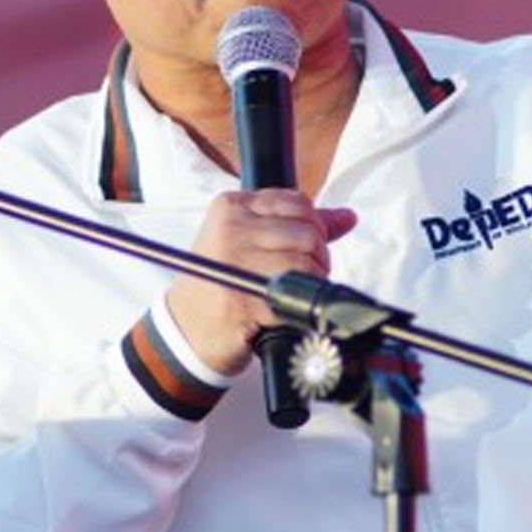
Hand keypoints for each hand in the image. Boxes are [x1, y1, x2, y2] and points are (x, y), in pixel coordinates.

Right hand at [164, 189, 358, 374]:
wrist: (185, 329)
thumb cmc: (220, 282)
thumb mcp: (247, 241)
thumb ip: (297, 225)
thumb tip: (346, 217)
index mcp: (231, 207)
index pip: (298, 202)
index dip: (313, 227)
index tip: (301, 248)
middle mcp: (231, 229)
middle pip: (308, 233)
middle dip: (316, 258)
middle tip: (298, 276)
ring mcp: (236, 263)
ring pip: (307, 263)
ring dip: (310, 284)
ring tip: (289, 293)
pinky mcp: (245, 299)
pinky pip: (296, 296)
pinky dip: (297, 309)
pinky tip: (279, 311)